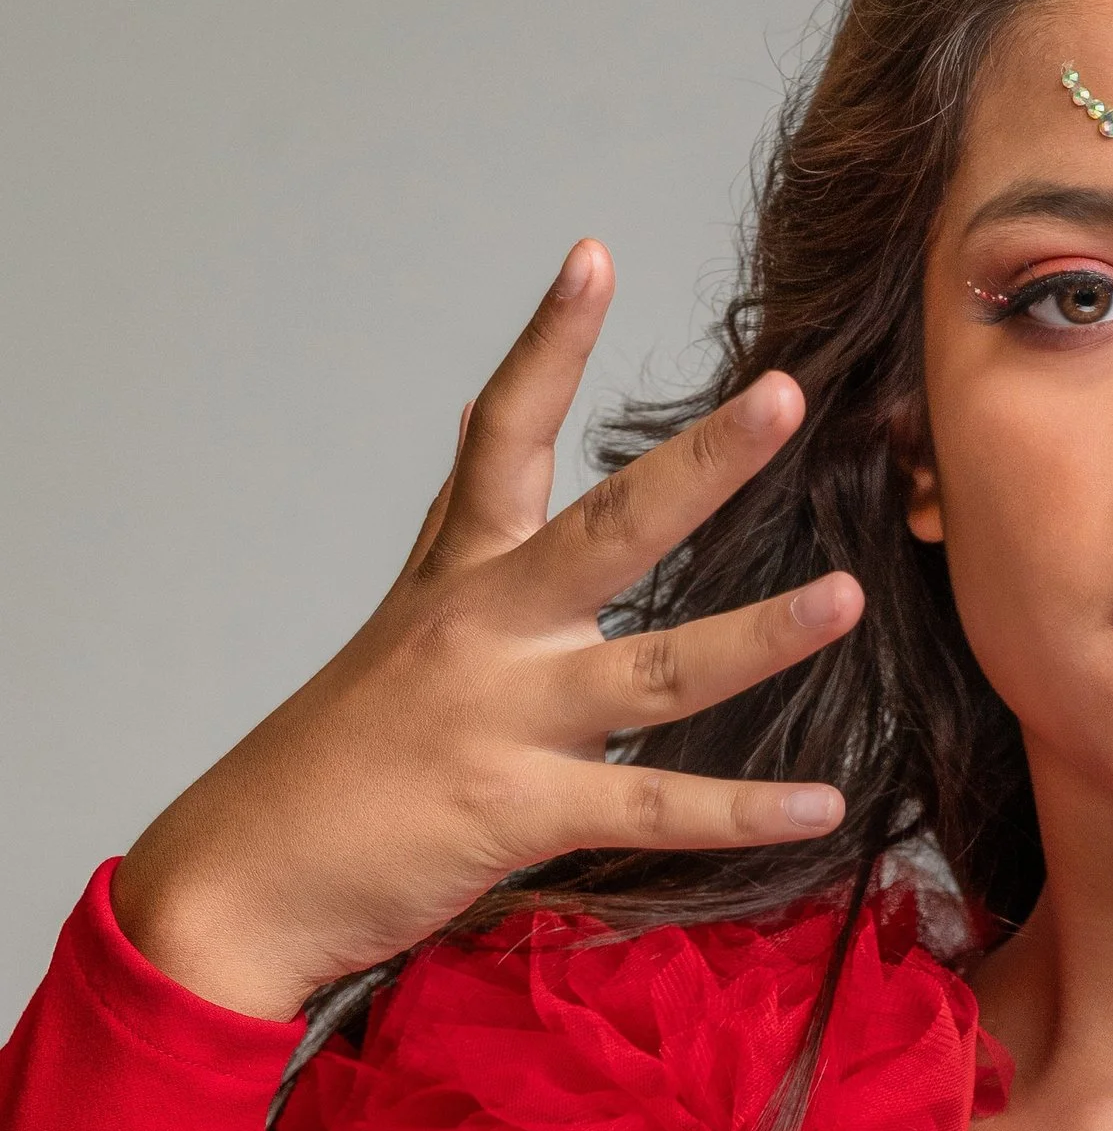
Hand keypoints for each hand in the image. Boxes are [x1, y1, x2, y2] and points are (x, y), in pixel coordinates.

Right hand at [113, 241, 861, 1019]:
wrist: (249, 874)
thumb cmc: (338, 761)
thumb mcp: (400, 619)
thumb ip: (465, 524)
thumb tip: (487, 409)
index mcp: (459, 581)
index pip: (503, 436)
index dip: (547, 345)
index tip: (595, 256)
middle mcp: (486, 632)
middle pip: (611, 527)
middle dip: (705, 463)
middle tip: (786, 396)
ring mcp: (506, 719)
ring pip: (659, 667)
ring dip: (761, 634)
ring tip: (846, 596)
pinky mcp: (520, 809)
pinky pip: (654, 808)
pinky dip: (742, 812)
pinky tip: (822, 804)